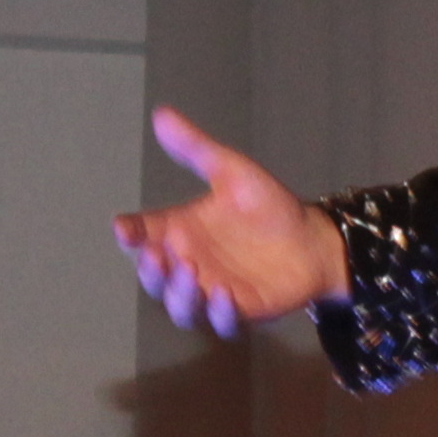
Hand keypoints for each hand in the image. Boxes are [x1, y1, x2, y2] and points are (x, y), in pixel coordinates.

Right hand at [111, 108, 349, 335]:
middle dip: (151, 271)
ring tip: (190, 272)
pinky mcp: (243, 310)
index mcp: (182, 231)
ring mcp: (214, 290)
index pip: (145, 235)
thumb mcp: (232, 171)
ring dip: (180, 295)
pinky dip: (220, 312)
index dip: (130, 234)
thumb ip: (196, 149)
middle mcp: (192, 264)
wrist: (314, 237)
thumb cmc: (268, 207)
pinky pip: (223, 322)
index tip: (123, 229)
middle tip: (156, 255)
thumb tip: (162, 114)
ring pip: (182, 306)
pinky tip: (224, 294)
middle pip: (156, 277)